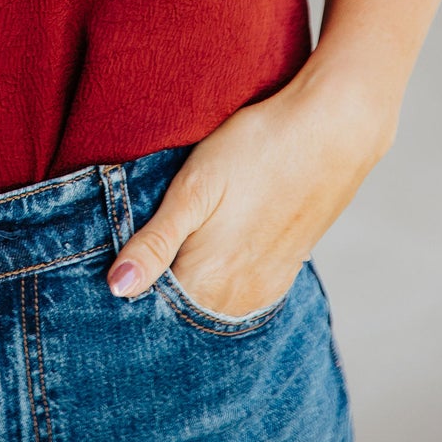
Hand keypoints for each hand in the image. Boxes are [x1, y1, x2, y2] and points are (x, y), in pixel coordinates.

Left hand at [106, 67, 393, 317]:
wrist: (331, 132)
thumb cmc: (255, 150)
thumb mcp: (193, 188)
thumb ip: (155, 242)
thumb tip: (117, 288)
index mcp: (210, 282)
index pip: (153, 307)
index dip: (130, 284)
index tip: (110, 266)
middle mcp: (239, 299)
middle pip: (182, 310)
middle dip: (156, 290)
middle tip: (135, 252)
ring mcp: (265, 288)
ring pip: (210, 304)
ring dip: (188, 286)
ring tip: (170, 248)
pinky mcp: (284, 272)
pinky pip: (239, 294)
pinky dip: (217, 281)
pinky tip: (209, 250)